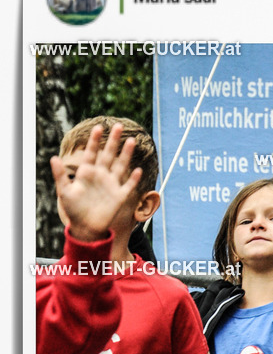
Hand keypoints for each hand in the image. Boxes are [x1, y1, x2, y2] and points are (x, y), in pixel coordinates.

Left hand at [50, 122, 142, 240]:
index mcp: (87, 172)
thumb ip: (60, 175)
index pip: (92, 152)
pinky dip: (133, 179)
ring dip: (126, 154)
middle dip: (113, 141)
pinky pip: (128, 186)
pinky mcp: (119, 197)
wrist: (85, 227)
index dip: (95, 140)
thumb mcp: (64, 192)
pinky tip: (138, 170)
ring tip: (131, 141)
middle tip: (118, 126)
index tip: (98, 127)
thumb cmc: (73, 209)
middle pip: (109, 154)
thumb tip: (53, 158)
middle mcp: (101, 176)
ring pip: (121, 166)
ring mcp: (111, 185)